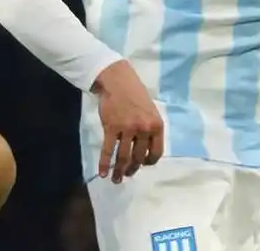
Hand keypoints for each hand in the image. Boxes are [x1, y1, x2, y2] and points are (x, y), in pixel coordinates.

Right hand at [93, 60, 163, 182]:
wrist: (118, 80)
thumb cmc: (135, 94)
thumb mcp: (151, 111)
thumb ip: (150, 129)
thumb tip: (144, 151)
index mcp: (156, 125)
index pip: (156, 153)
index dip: (148, 162)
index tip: (141, 164)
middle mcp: (144, 129)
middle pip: (138, 157)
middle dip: (132, 169)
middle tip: (127, 175)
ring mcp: (127, 129)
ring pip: (123, 156)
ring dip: (119, 171)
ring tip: (116, 179)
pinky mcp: (111, 128)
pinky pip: (108, 150)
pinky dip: (105, 163)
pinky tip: (103, 173)